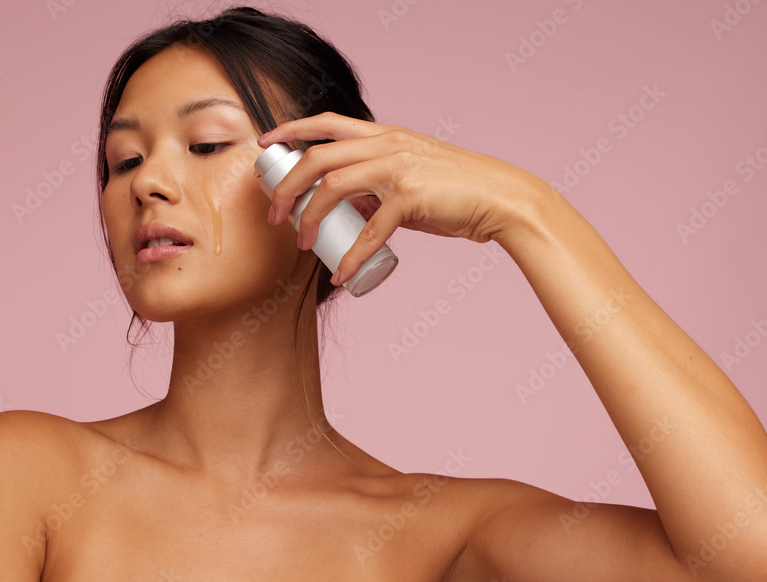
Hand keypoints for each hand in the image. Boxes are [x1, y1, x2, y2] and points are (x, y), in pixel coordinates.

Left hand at [256, 112, 552, 284]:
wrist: (501, 199)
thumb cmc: (457, 192)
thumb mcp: (411, 178)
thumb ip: (379, 186)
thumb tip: (352, 206)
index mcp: (385, 134)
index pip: (326, 122)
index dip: (290, 130)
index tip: (265, 145)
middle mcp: (387, 144)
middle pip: (317, 157)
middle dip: (286, 185)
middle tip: (274, 214)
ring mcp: (398, 168)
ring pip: (333, 187)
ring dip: (308, 218)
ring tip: (301, 244)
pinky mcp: (411, 196)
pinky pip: (369, 231)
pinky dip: (351, 256)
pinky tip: (340, 274)